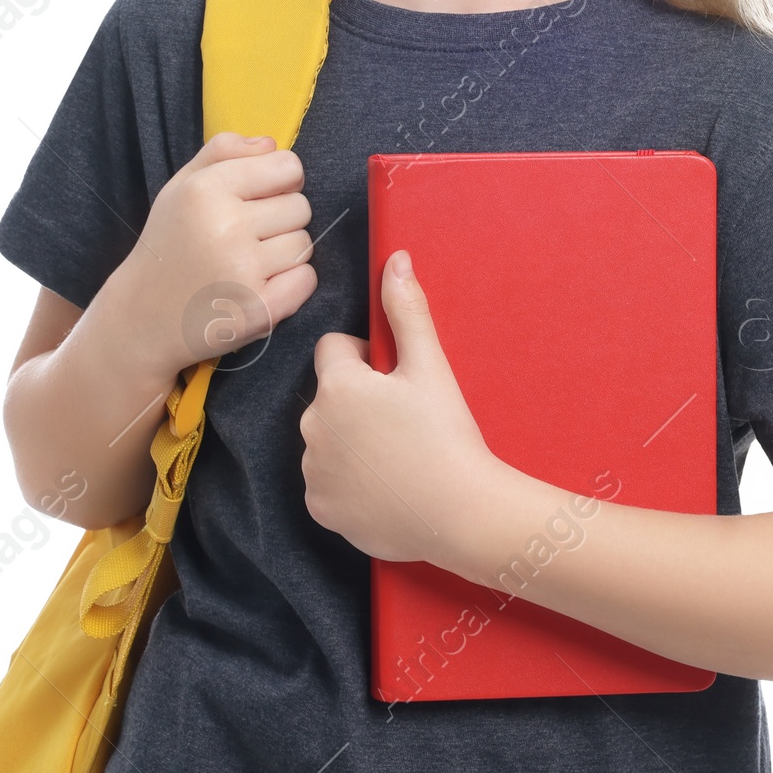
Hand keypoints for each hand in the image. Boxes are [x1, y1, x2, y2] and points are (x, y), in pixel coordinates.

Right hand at [111, 132, 318, 381]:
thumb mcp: (182, 185)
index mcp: (207, 189)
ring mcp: (244, 271)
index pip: (288, 166)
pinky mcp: (259, 309)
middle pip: (300, 206)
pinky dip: (293, 283)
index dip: (281, 181)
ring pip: (305, 244)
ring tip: (248, 261)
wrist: (142, 316)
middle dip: (280, 218)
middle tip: (246, 236)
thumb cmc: (169, 243)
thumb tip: (272, 143)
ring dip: (285, 252)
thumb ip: (223, 151)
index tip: (260, 197)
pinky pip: (307, 280)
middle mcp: (227, 226)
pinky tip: (260, 285)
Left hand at [300, 249, 502, 565]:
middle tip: (402, 419)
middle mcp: (312, 427)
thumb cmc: (446, 434)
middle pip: (328, 395)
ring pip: (326, 438)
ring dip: (349, 439)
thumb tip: (394, 259)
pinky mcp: (320, 508)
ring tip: (397, 454)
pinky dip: (348, 482)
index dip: (366, 359)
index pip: (334, 348)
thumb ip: (406, 310)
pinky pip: (326, 482)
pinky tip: (385, 485)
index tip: (397, 381)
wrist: (460, 513)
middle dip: (356, 399)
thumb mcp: (430, 366)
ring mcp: (313, 471)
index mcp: (336, 385)